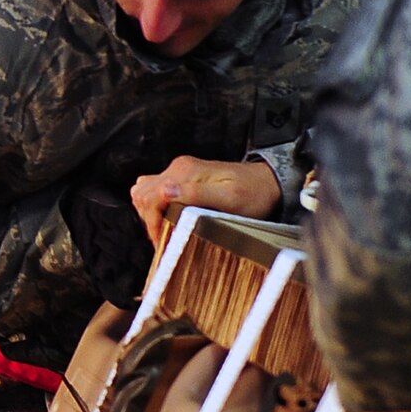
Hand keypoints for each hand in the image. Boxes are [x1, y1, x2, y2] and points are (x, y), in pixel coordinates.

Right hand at [130, 155, 281, 246]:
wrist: (268, 183)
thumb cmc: (253, 194)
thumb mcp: (229, 198)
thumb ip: (196, 193)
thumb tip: (165, 191)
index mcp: (185, 172)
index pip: (149, 197)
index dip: (152, 224)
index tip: (163, 243)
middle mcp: (178, 168)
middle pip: (142, 194)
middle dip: (149, 221)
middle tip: (165, 241)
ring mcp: (179, 172)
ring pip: (144, 192)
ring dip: (149, 214)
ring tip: (166, 233)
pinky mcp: (182, 178)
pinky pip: (155, 192)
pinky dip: (155, 208)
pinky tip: (169, 221)